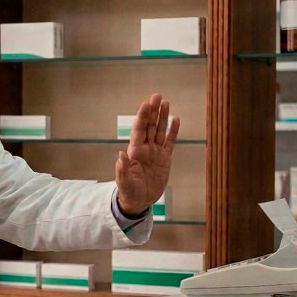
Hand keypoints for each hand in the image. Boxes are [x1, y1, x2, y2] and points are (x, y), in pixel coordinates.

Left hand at [115, 94, 179, 215]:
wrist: (140, 200)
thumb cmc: (129, 191)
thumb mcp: (124, 183)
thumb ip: (122, 169)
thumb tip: (121, 154)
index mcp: (134, 151)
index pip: (139, 130)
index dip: (142, 117)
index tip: (146, 104)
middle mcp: (145, 148)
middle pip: (150, 126)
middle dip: (153, 111)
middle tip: (157, 96)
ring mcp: (155, 152)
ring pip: (160, 131)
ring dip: (162, 117)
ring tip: (165, 103)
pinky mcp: (165, 159)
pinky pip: (169, 142)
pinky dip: (173, 131)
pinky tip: (176, 119)